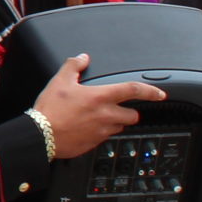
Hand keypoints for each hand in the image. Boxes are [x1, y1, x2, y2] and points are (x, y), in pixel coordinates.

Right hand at [34, 53, 161, 159]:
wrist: (41, 135)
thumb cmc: (50, 109)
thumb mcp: (59, 81)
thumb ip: (73, 66)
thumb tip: (82, 58)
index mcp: (100, 97)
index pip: (133, 90)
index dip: (150, 91)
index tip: (160, 94)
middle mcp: (106, 115)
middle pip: (133, 115)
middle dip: (129, 112)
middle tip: (119, 109)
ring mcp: (102, 131)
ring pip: (119, 127)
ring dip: (115, 123)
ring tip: (99, 118)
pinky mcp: (94, 143)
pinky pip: (104, 137)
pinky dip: (100, 132)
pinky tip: (86, 128)